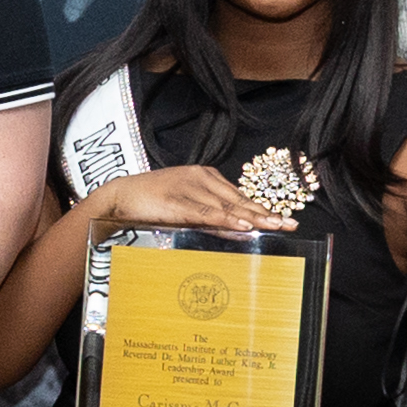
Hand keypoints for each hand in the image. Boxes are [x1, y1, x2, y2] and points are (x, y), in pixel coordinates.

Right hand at [83, 163, 292, 234]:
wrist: (118, 198)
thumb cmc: (150, 204)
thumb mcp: (186, 211)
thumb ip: (211, 218)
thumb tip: (240, 230)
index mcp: (204, 176)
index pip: (239, 196)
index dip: (262, 208)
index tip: (282, 219)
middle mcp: (200, 178)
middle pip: (238, 200)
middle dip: (265, 213)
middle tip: (289, 224)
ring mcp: (189, 189)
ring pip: (227, 206)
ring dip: (252, 217)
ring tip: (274, 226)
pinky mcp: (177, 201)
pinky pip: (207, 212)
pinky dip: (227, 219)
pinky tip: (243, 224)